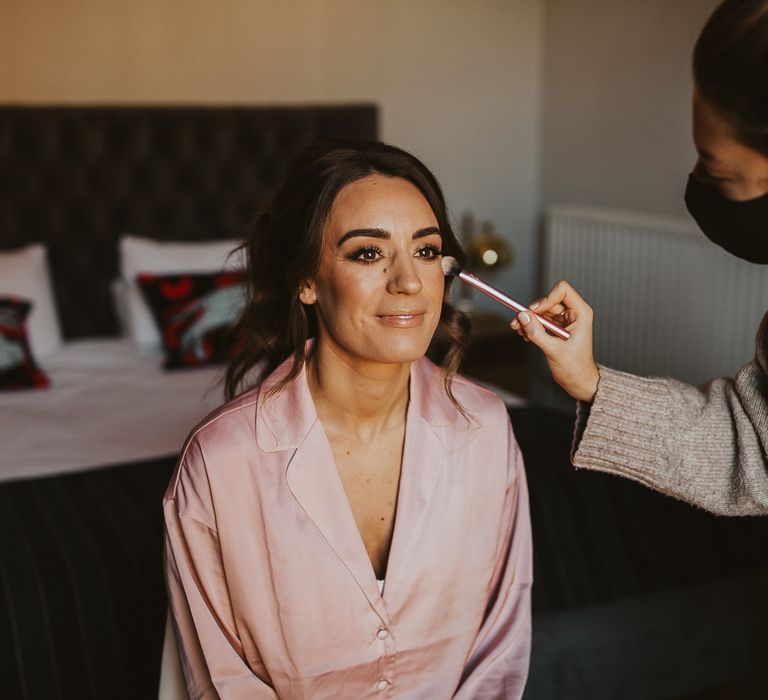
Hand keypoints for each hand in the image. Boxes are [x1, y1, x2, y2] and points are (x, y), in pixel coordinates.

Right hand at [509, 280, 598, 401]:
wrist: (578, 381)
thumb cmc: (575, 367)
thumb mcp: (554, 350)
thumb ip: (537, 333)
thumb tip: (522, 316)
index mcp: (581, 313)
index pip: (562, 290)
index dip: (546, 298)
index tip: (535, 312)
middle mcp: (573, 313)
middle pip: (548, 300)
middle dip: (532, 311)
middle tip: (518, 323)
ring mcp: (565, 320)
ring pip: (542, 310)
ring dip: (529, 319)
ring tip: (520, 331)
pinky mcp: (557, 327)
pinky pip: (541, 319)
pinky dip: (531, 325)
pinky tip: (526, 335)